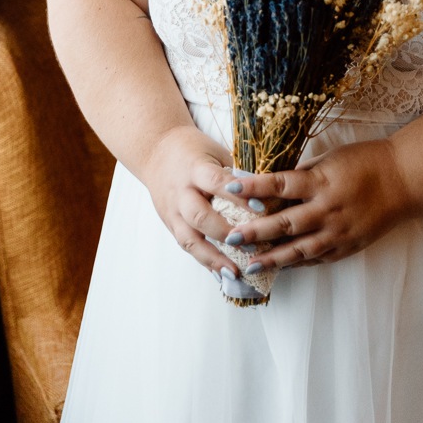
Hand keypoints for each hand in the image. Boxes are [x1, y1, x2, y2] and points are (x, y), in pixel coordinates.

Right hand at [140, 124, 259, 283]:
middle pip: (200, 216)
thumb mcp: (216, 151)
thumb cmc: (194, 149)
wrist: (156, 150)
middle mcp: (181, 192)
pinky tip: (220, 273)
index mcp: (195, 168)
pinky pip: (185, 244)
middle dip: (225, 233)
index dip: (238, 197)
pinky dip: (204, 260)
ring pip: (189, 238)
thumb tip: (266, 193)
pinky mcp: (169, 223)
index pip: (216, 182)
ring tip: (235, 273)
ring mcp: (172, 210)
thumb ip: (236, 173)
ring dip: (213, 258)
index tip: (261, 209)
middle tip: (250, 246)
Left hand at [218, 139, 410, 272]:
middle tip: (230, 236)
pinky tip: (280, 268)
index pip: (280, 185)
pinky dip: (297, 263)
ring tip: (249, 265)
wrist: (405, 180)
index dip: (253, 187)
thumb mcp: (332, 158)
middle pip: (284, 223)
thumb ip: (305, 173)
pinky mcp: (347, 247)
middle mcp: (327, 210)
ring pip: (298, 250)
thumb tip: (276, 183)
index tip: (230, 186)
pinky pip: (317, 258)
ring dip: (271, 257)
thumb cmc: (367, 161)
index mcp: (322, 182)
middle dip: (255, 231)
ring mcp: (338, 232)